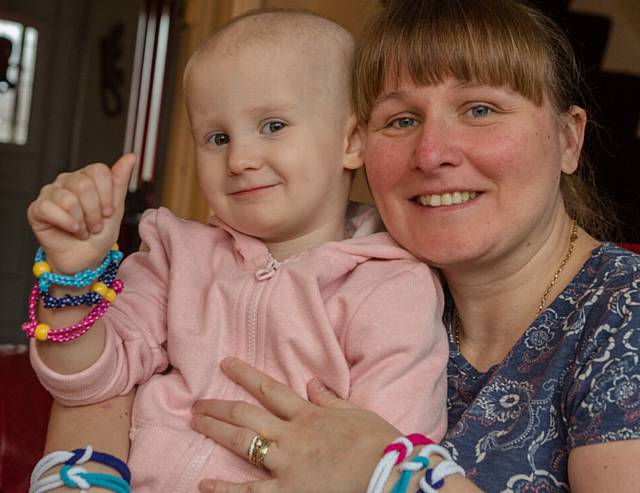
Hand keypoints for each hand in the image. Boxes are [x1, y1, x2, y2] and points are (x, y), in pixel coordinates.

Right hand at [27, 154, 135, 273]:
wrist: (86, 258)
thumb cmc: (100, 233)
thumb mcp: (115, 207)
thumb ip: (120, 181)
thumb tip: (130, 156)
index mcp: (86, 177)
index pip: (98, 171)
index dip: (107, 195)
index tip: (109, 212)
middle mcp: (66, 181)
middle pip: (84, 185)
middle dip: (95, 212)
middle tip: (96, 226)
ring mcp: (50, 193)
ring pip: (69, 199)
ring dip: (82, 221)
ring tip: (84, 230)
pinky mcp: (37, 209)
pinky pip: (51, 209)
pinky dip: (67, 224)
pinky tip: (72, 231)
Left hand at [191, 357, 399, 492]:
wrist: (387, 469)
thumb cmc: (377, 441)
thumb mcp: (354, 412)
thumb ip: (329, 398)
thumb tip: (312, 381)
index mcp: (308, 414)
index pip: (269, 389)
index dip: (245, 375)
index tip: (225, 364)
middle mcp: (291, 434)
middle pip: (247, 414)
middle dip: (219, 407)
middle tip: (197, 403)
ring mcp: (286, 462)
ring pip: (243, 442)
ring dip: (216, 430)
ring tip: (195, 422)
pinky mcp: (288, 490)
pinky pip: (250, 491)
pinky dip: (226, 488)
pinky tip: (203, 483)